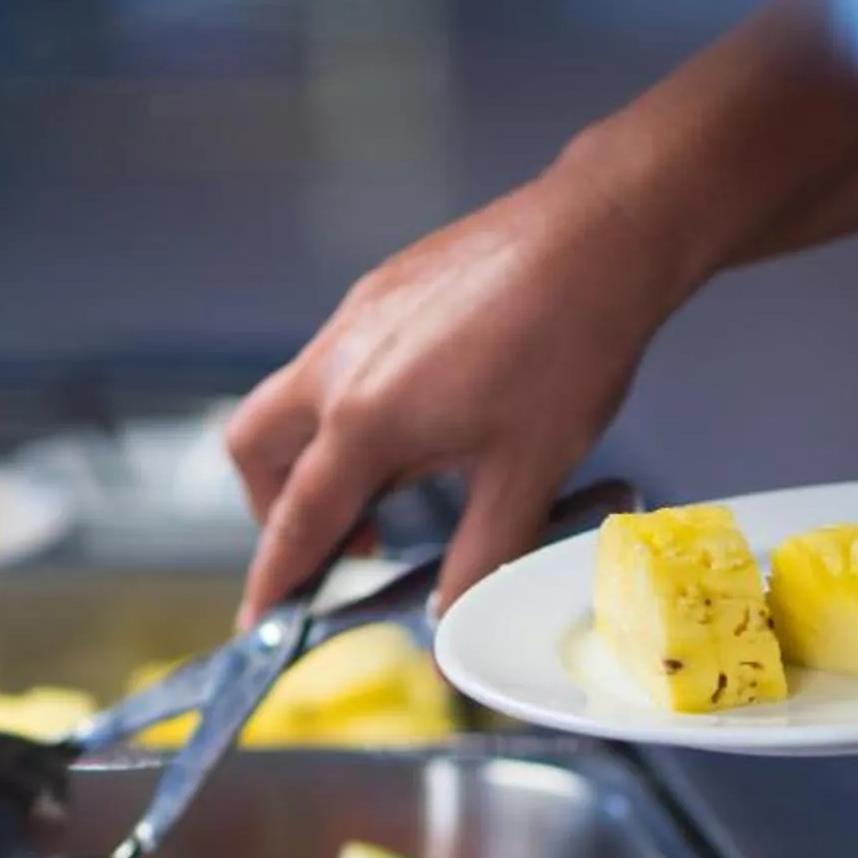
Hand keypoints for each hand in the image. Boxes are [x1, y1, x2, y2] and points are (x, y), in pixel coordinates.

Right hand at [226, 154, 682, 624]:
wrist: (600, 237)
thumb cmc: (569, 346)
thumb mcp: (527, 478)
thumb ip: (478, 559)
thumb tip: (450, 619)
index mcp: (366, 418)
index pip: (297, 521)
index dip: (275, 580)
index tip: (259, 619)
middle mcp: (341, 361)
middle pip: (257, 451)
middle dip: (274, 510)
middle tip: (335, 550)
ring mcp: (356, 317)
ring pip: (293, 401)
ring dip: (319, 458)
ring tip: (392, 490)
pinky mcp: (381, 291)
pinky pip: (335, 360)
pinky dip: (350, 410)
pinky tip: (421, 423)